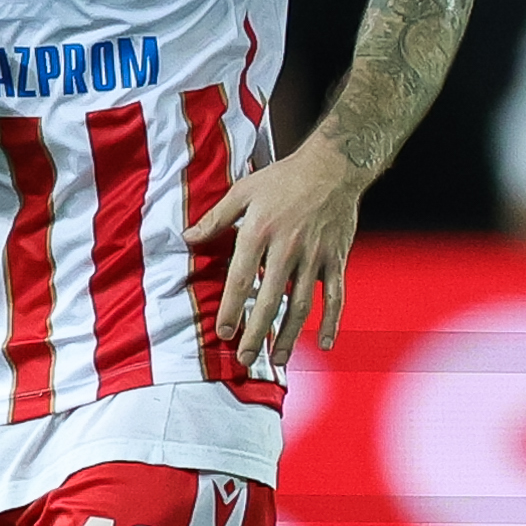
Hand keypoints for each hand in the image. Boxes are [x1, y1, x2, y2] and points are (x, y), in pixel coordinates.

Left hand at [186, 138, 365, 364]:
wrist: (333, 166)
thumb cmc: (283, 178)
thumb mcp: (243, 191)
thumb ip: (215, 218)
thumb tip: (187, 238)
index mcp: (259, 232)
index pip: (241, 280)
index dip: (232, 309)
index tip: (223, 332)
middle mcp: (287, 249)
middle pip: (270, 300)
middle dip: (257, 333)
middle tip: (246, 357)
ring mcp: (315, 257)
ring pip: (301, 305)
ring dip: (290, 335)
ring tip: (278, 358)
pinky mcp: (337, 259)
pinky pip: (336, 296)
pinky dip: (333, 322)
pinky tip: (326, 344)